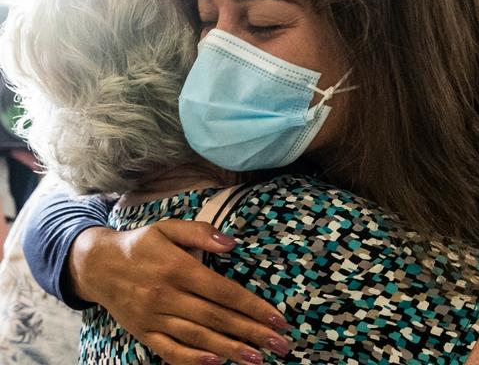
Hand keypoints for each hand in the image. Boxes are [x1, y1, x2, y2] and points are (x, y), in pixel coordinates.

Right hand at [69, 220, 290, 364]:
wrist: (97, 265)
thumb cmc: (141, 244)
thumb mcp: (169, 228)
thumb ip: (201, 233)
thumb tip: (232, 244)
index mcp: (178, 269)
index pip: (223, 292)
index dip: (252, 307)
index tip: (277, 318)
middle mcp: (166, 296)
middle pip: (217, 319)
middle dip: (252, 333)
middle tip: (280, 345)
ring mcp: (153, 317)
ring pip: (198, 338)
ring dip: (230, 350)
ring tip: (257, 359)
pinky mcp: (143, 332)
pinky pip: (170, 351)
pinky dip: (193, 360)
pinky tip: (216, 363)